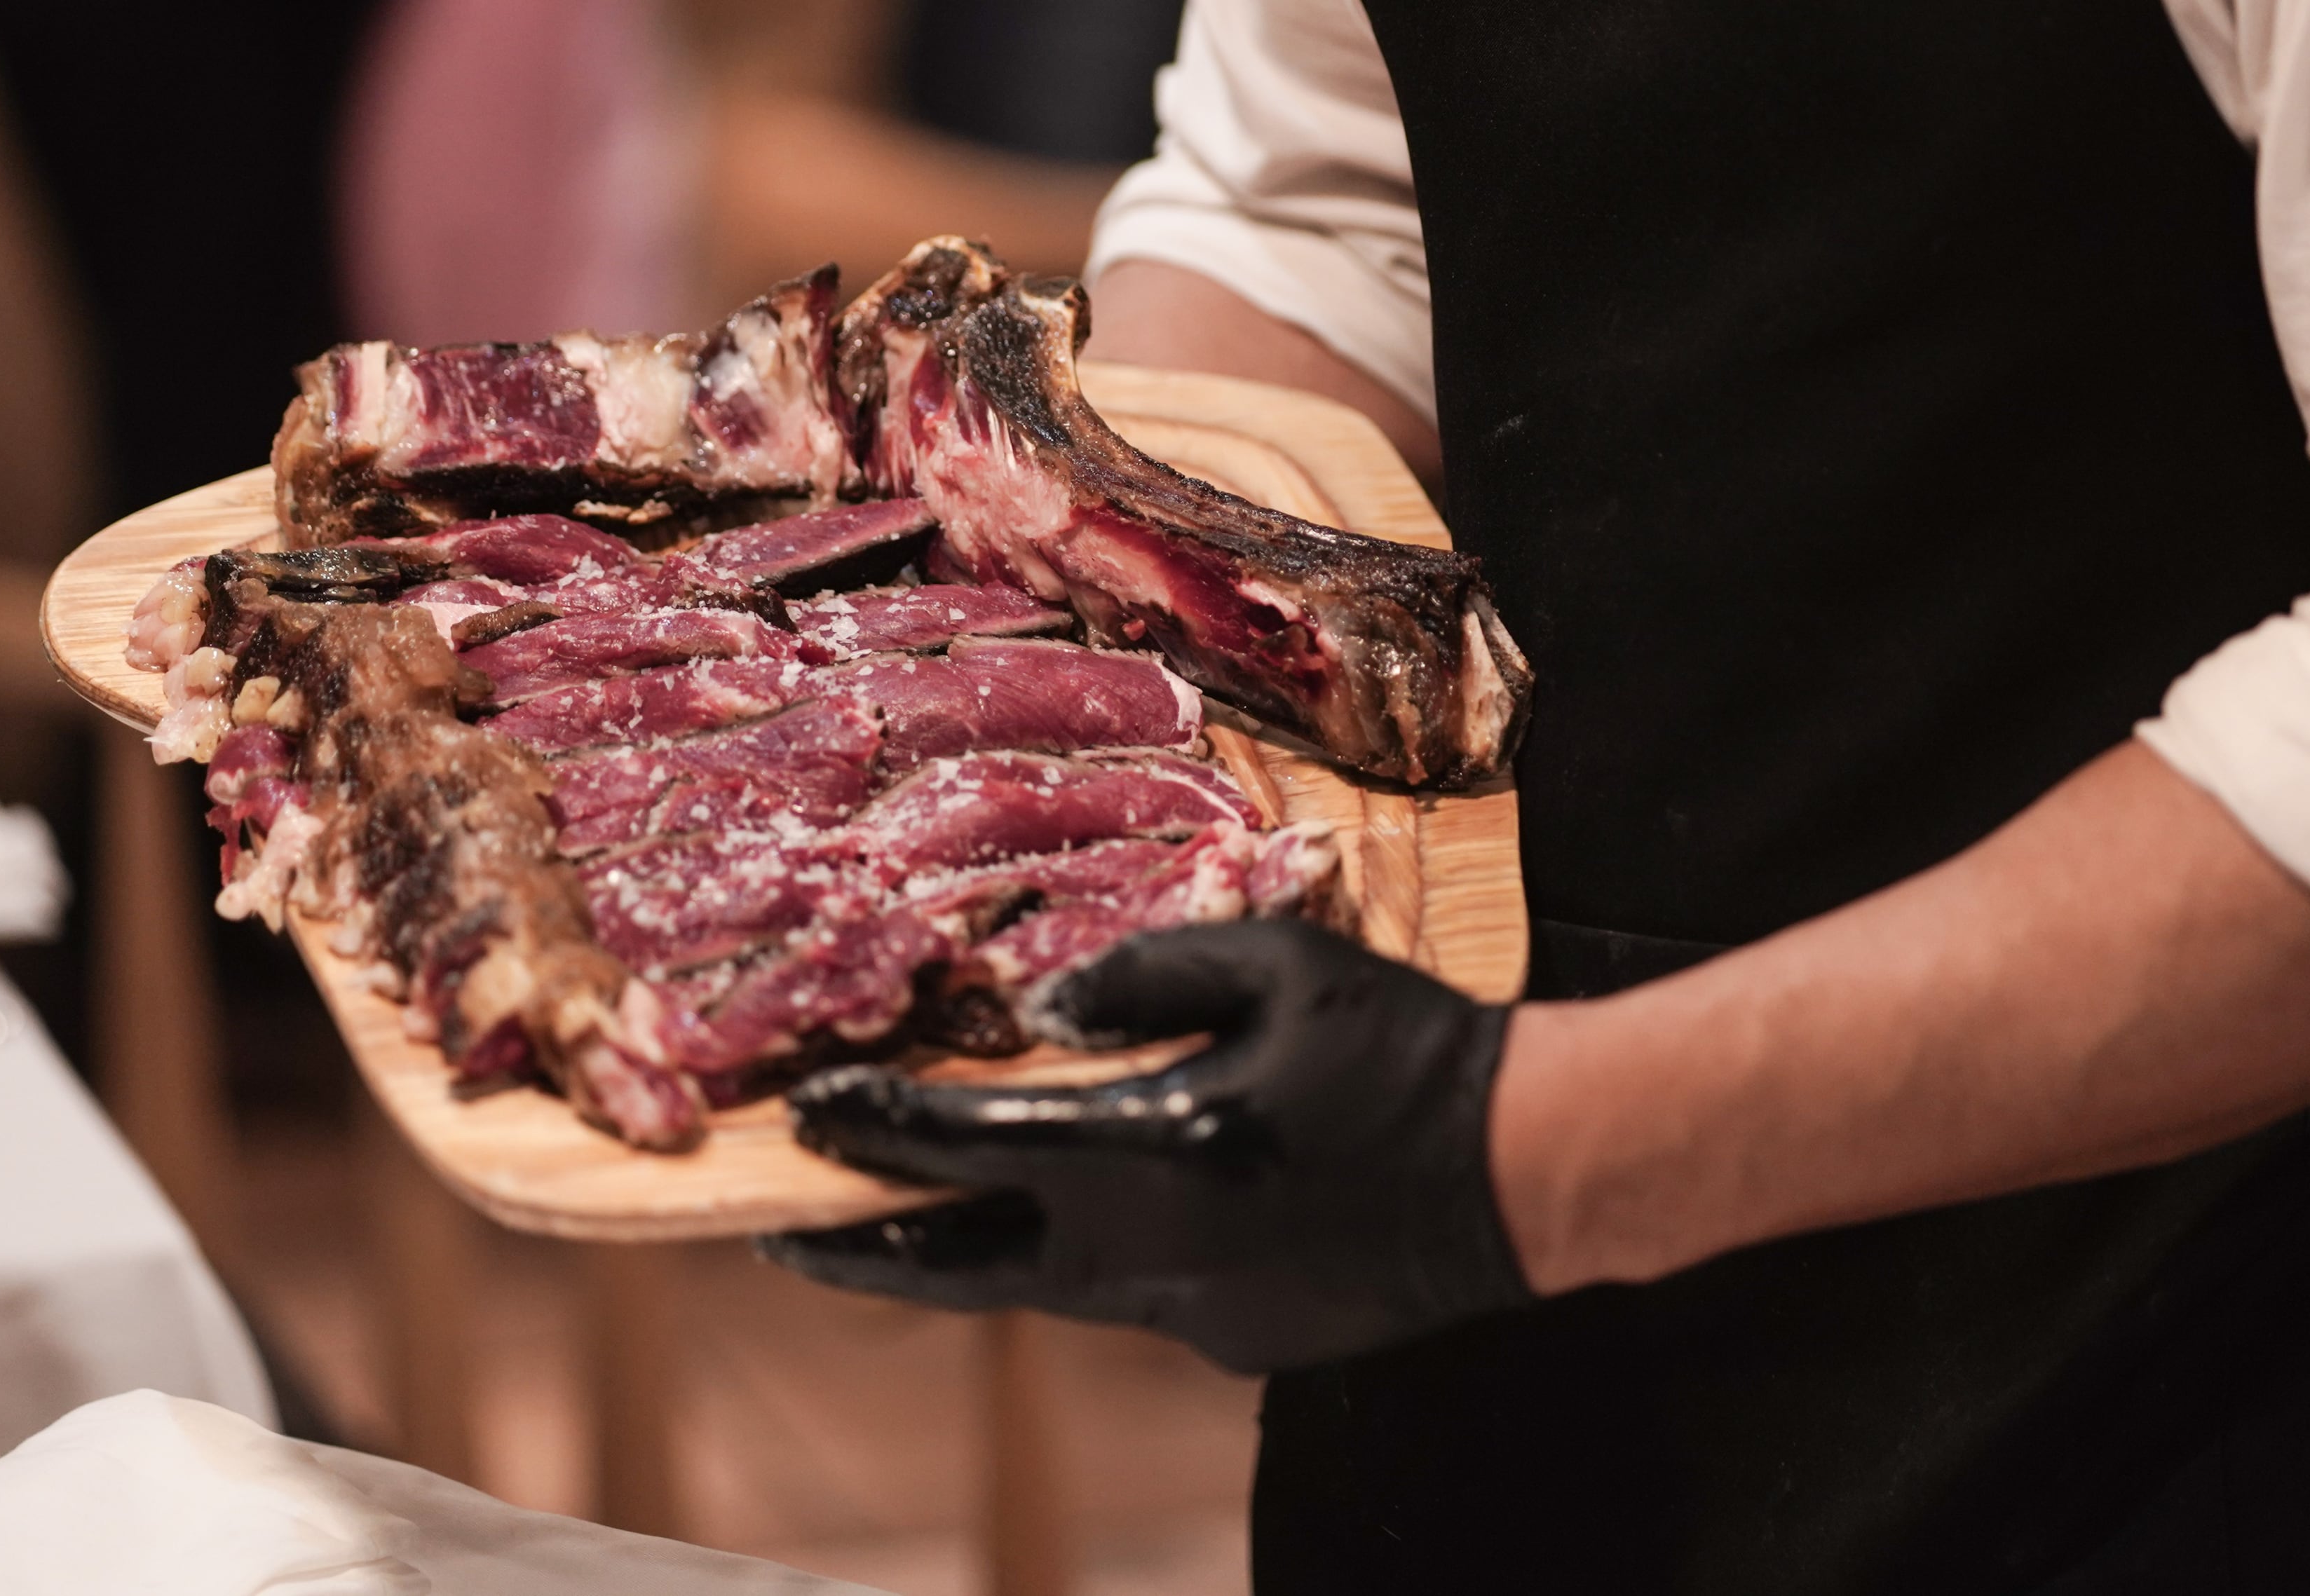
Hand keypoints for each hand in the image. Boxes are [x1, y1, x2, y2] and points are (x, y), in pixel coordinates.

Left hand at [760, 920, 1529, 1374]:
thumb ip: (1144, 975)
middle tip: (785, 1234)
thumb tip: (1039, 1010)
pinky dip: (1097, 1254)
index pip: (964, 1151)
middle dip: (867, 1251)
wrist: (1524, 1173)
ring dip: (978, 1252)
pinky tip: (1114, 1208)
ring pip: (1045, 1288)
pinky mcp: (1235, 1342)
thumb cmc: (1402, 1048)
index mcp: (1150, 1151)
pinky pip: (1134, 1295)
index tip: (806, 1118)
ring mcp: (1193, 1314)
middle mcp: (1152, 1255)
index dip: (870, 1134)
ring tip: (920, 1218)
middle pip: (965, 1267)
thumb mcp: (1274, 966)